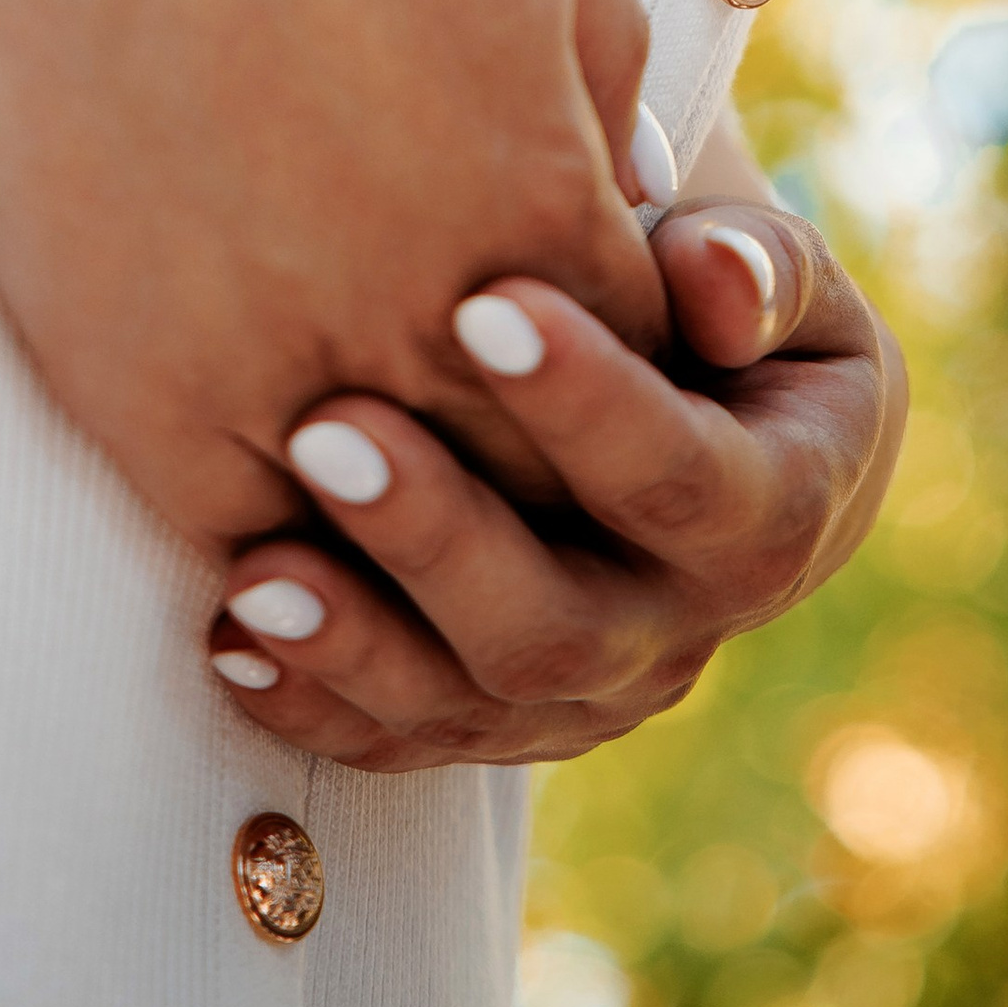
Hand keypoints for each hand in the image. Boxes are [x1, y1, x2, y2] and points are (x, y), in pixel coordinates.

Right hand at [0, 0, 665, 566]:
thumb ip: (602, 52)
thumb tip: (630, 170)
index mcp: (539, 186)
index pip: (640, 347)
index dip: (633, 343)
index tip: (594, 313)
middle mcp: (421, 307)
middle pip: (529, 464)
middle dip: (541, 450)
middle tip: (507, 410)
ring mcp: (270, 364)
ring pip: (386, 520)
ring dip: (408, 506)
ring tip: (397, 460)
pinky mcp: (127, 390)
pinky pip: (236, 539)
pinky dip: (279, 545)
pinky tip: (282, 503)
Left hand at [200, 195, 905, 766]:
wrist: (691, 404)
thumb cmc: (720, 306)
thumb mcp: (773, 273)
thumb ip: (756, 267)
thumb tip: (716, 284)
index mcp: (778, 510)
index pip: (685, 479)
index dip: (589, 404)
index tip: (479, 305)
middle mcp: (685, 629)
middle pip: (562, 623)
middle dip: (438, 535)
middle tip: (326, 430)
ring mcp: (588, 692)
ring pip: (475, 700)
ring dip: (358, 641)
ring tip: (256, 571)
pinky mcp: (499, 719)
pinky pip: (405, 739)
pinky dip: (315, 700)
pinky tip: (230, 639)